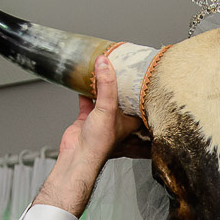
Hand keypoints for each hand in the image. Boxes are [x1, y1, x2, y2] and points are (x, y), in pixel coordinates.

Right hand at [33, 55, 144, 215]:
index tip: (142, 72)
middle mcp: (118, 120)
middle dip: (122, 84)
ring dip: (102, 85)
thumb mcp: (106, 109)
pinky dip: (85, 91)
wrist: (77, 156)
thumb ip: (106, 85)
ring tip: (104, 69)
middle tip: (123, 66)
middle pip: (122, 97)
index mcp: (130, 120)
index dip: (142, 88)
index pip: (140, 101)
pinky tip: (83, 81)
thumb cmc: (99, 144)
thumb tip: (104, 63)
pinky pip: (87, 100)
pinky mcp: (87, 118)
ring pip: (104, 97)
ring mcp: (102, 119)